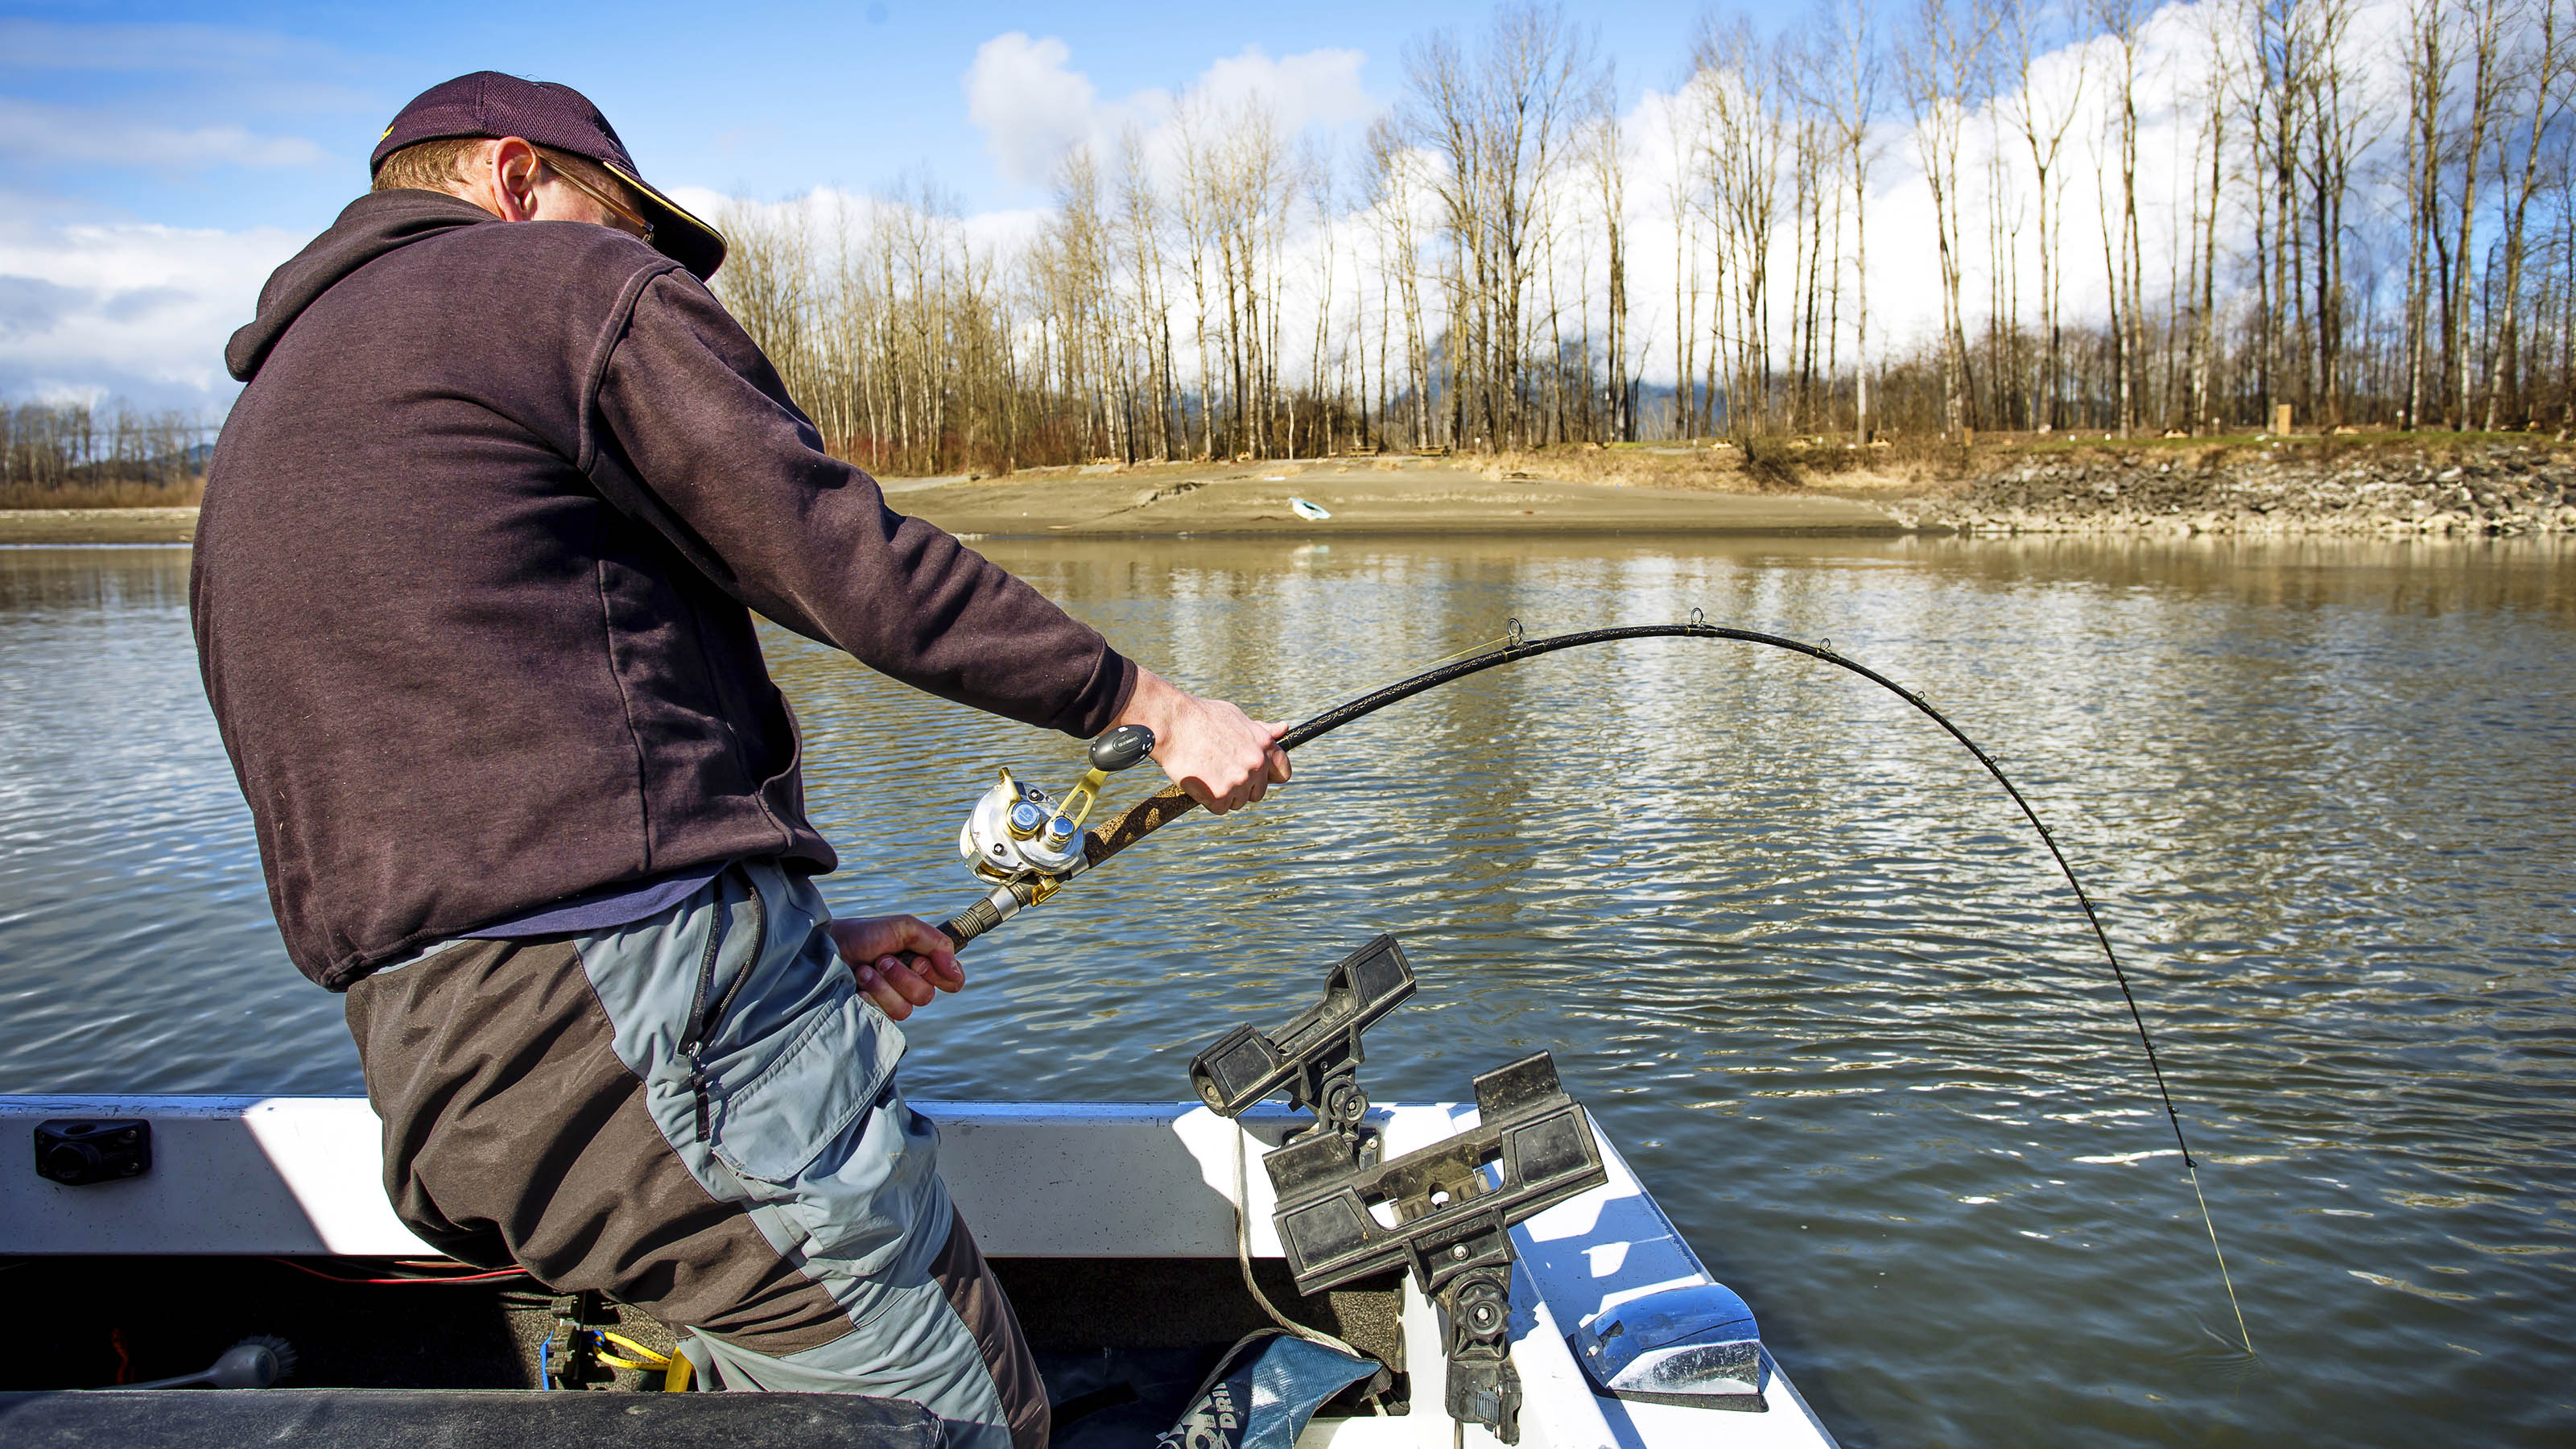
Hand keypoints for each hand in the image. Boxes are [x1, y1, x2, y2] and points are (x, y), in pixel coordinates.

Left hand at [826, 915, 963, 1022]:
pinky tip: (858, 986)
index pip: (951, 980)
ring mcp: (891, 1001)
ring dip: (883, 985)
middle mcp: (909, 984)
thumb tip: (955, 970)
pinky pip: (885, 1017)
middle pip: (927, 995)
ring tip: (864, 970)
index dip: (942, 974)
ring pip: (906, 1008)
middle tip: (882, 959)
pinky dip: (871, 997)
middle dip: (902, 975)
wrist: (827, 948)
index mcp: (921, 962)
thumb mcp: (903, 927)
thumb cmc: (862, 934)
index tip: (921, 962)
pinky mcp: (874, 1015)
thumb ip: (936, 943)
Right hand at [1115, 667, 1290, 813]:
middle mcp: (1256, 764)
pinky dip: (1208, 800)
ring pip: (1238, 801)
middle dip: (1242, 787)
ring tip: (1207, 773)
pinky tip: (1199, 781)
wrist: (1173, 723)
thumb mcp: (1237, 717)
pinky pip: (1219, 808)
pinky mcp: (1220, 795)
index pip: (1283, 772)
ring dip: (1224, 794)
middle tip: (1220, 772)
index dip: (1268, 776)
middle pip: (1258, 792)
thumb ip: (1261, 730)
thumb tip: (1283, 729)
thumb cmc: (1201, 717)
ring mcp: (1239, 781)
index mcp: (1264, 745)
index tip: (1256, 776)